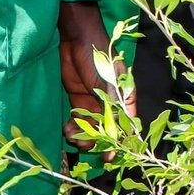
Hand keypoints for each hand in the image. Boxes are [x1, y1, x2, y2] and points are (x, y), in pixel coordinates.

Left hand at [60, 0, 130, 149]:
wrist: (76, 37)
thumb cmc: (98, 55)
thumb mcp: (107, 81)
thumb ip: (112, 105)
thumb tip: (120, 131)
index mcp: (124, 97)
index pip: (126, 125)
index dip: (119, 142)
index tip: (110, 157)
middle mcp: (111, 103)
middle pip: (107, 130)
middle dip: (97, 141)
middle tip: (85, 147)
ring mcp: (94, 102)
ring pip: (91, 128)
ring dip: (83, 136)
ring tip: (72, 137)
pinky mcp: (78, 100)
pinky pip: (78, 120)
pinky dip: (73, 128)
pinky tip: (66, 130)